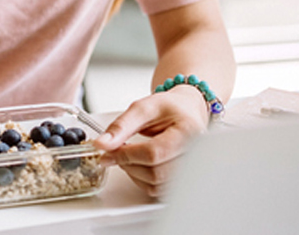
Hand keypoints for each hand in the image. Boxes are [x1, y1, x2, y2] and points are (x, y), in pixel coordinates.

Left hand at [92, 87, 209, 197]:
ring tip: (128, 156)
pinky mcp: (184, 181)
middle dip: (128, 164)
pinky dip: (142, 181)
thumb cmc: (169, 108)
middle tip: (116, 152)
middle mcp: (196, 155)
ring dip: (134, 173)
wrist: (186, 113)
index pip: (154, 153)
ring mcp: (192, 170)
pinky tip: (139, 165)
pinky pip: (159, 190)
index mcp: (189, 132)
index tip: (108, 151)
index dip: (126, 155)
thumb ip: (121, 126)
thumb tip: (102, 144)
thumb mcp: (143, 108)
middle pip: (155, 172)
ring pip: (156, 185)